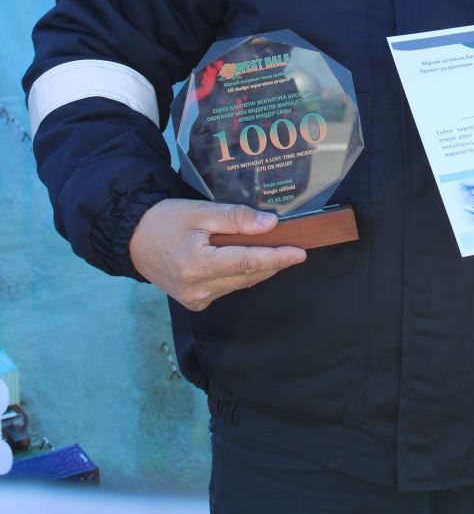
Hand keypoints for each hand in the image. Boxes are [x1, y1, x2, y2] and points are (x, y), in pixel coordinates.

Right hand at [129, 199, 305, 310]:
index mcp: (198, 265)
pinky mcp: (195, 302)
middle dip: (273, 260)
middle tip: (293, 245)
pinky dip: (241, 273)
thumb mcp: (200, 211)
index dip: (277, 257)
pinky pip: (228, 288)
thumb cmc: (165, 220)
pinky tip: (245, 258)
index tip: (300, 252)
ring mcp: (196, 299)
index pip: (248, 262)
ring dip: (258, 267)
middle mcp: (198, 289)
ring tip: (272, 247)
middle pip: (248, 275)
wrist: (133, 239)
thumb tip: (270, 225)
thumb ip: (235, 218)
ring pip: (240, 283)